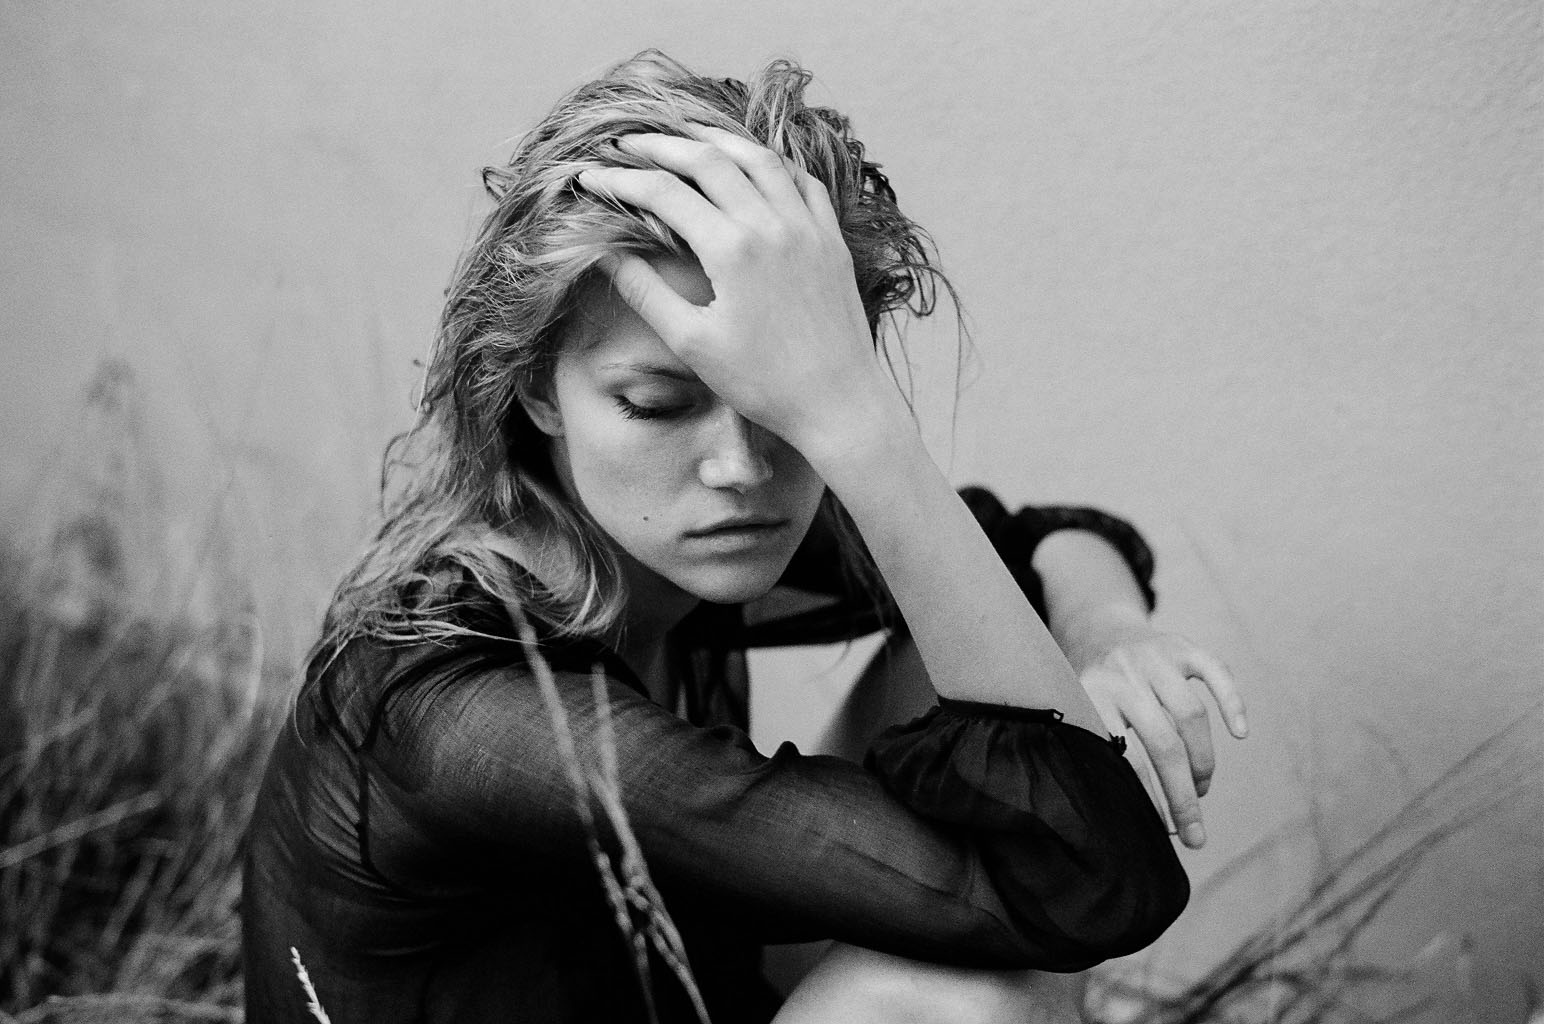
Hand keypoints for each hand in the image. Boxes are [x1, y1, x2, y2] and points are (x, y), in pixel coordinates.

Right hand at [574, 128, 902, 459]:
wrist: (840, 404)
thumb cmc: (762, 383)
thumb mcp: (692, 343)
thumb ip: (645, 291)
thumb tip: (604, 253)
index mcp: (731, 249)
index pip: (663, 193)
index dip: (620, 181)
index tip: (588, 176)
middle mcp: (771, 224)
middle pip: (708, 159)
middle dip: (661, 144)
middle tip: (626, 141)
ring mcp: (807, 227)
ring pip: (759, 158)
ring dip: (717, 139)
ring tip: (685, 132)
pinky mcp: (832, 239)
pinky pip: (802, 181)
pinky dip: (772, 162)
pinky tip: (755, 162)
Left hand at [1072, 610, 1246, 849]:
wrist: (1096, 628)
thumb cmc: (1092, 690)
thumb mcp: (1080, 715)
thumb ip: (1099, 751)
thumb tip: (1125, 819)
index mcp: (1092, 697)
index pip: (1126, 759)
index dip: (1149, 799)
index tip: (1164, 832)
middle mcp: (1123, 675)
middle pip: (1164, 745)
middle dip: (1183, 796)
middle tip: (1195, 834)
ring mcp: (1154, 657)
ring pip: (1192, 716)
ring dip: (1203, 762)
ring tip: (1200, 789)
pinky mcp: (1181, 645)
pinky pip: (1216, 672)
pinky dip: (1233, 702)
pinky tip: (1240, 734)